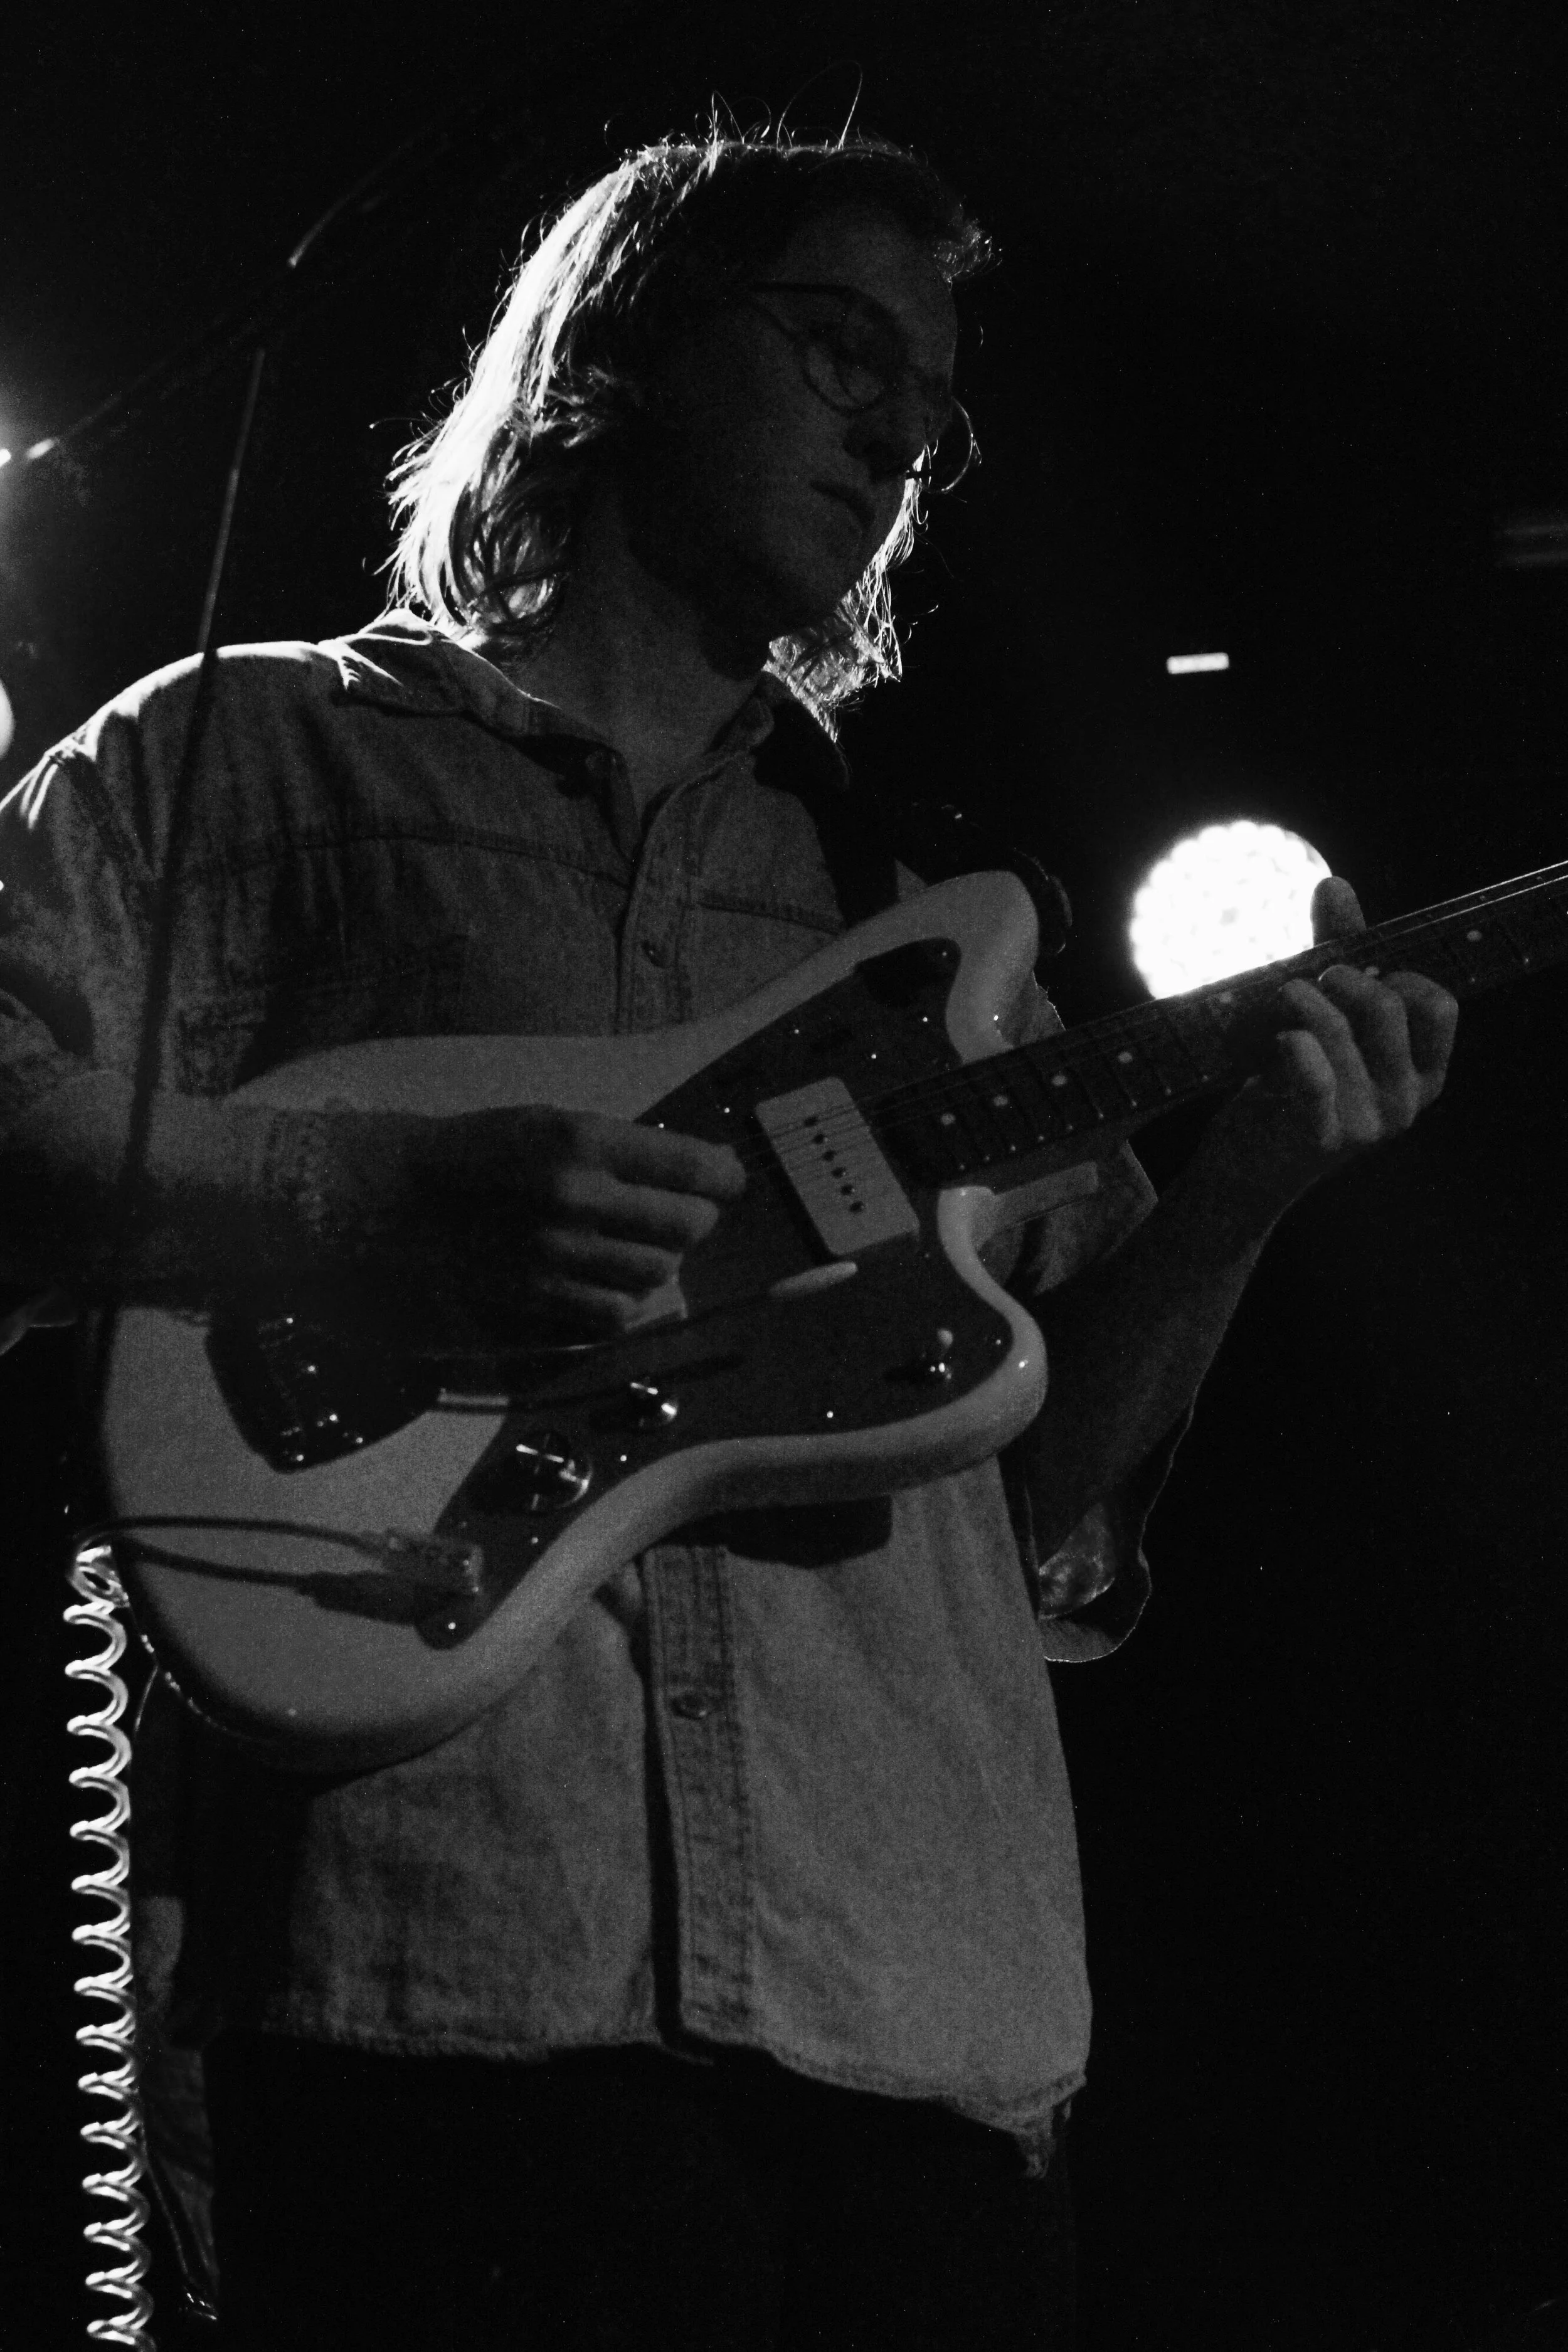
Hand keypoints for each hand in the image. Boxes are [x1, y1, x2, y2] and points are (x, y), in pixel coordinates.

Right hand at [306, 1105, 745, 1345]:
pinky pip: (615, 1313)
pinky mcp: (538, 1296)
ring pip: (657, 1272)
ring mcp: (558, 1253)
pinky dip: (628, 1301)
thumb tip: (690, 1173)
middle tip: (683, 1214)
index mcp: (582, 1139)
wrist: (396, 1195)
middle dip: (695, 1219)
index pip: (692, 1167)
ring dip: (662, 1260)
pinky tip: (614, 1283)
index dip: (724, 1178)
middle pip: (686, 1225)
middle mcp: (577, 1197)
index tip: (728, 1181)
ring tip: (642, 1246)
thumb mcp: (548, 1122)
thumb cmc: (478, 1149)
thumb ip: (616, 1148)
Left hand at [1198, 875, 1458, 1229]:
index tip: (1351, 974)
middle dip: (1337, 979)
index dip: (1396, 974)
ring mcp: (1367, 1122)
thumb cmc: (1286, 1089)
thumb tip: (1334, 883)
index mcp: (1421, 1075)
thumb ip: (1337, 956)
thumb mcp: (1324, 1024)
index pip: (1439, 1005)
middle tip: (1298, 986)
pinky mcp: (1319, 1134)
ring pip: (1334, 1027)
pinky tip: (1272, 1045)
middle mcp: (1406, 1102)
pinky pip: (1310, 1067)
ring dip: (1292, 1002)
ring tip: (1267, 1011)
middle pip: (1386, 1005)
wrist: (1242, 1174)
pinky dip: (1287, 1042)